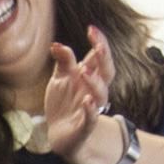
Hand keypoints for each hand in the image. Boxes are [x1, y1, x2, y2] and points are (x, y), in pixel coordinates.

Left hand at [45, 25, 114, 160]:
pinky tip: (87, 101)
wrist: (59, 134)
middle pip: (106, 73)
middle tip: (98, 45)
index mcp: (89, 77)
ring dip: (94, 82)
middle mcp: (93, 91)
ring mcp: (91, 108)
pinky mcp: (84, 126)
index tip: (91, 28)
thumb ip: (62, 61)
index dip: (99, 43)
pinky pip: (91, 118)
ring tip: (83, 71)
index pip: (99, 57)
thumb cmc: (63, 104)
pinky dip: (91, 110)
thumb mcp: (60, 79)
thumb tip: (56, 44)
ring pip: (101, 95)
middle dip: (104, 59)